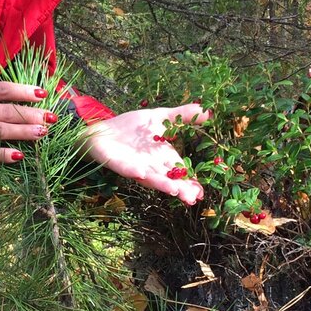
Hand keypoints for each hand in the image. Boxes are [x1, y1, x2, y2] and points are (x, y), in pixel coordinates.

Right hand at [0, 55, 54, 162]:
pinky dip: (1, 155)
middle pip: (6, 111)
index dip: (23, 90)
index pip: (1, 89)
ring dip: (23, 133)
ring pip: (0, 132)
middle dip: (32, 114)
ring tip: (42, 133)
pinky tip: (19, 156)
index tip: (43, 93)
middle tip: (52, 118)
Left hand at [85, 103, 209, 203]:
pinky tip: (140, 173)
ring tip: (173, 190)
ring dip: (161, 184)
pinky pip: (126, 168)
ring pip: (150, 177)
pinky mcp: (117, 163)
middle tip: (191, 198)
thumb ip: (182, 116)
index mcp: (162, 156)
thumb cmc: (132, 128)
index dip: (190, 182)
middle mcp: (151, 165)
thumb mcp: (160, 117)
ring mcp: (134, 166)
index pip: (180, 171)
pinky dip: (133, 171)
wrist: (102, 129)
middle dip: (179, 189)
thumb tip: (208, 111)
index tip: (201, 192)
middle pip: (168, 179)